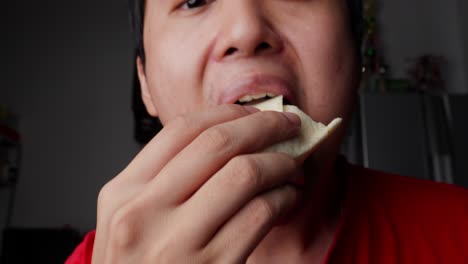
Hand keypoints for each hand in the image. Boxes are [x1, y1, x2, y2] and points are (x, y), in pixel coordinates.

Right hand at [92, 104, 302, 262]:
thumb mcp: (131, 221)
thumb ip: (163, 181)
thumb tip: (223, 139)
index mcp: (122, 193)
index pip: (181, 130)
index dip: (227, 112)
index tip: (253, 112)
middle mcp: (144, 213)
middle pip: (217, 144)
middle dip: (263, 125)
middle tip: (287, 124)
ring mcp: (178, 243)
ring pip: (245, 173)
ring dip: (281, 162)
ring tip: (292, 165)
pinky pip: (261, 213)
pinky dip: (284, 198)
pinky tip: (286, 198)